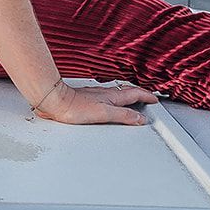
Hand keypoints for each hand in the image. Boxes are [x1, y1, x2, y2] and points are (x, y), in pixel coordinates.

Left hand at [32, 80, 157, 126]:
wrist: (54, 101)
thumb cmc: (75, 107)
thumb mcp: (104, 113)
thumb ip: (123, 115)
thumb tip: (139, 118)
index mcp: (111, 96)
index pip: (134, 93)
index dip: (146, 96)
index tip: (155, 99)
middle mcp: (104, 93)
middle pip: (127, 91)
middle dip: (140, 93)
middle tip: (148, 97)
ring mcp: (95, 95)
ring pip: (117, 93)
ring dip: (127, 95)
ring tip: (133, 99)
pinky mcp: (86, 98)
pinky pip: (107, 96)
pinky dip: (115, 99)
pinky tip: (109, 102)